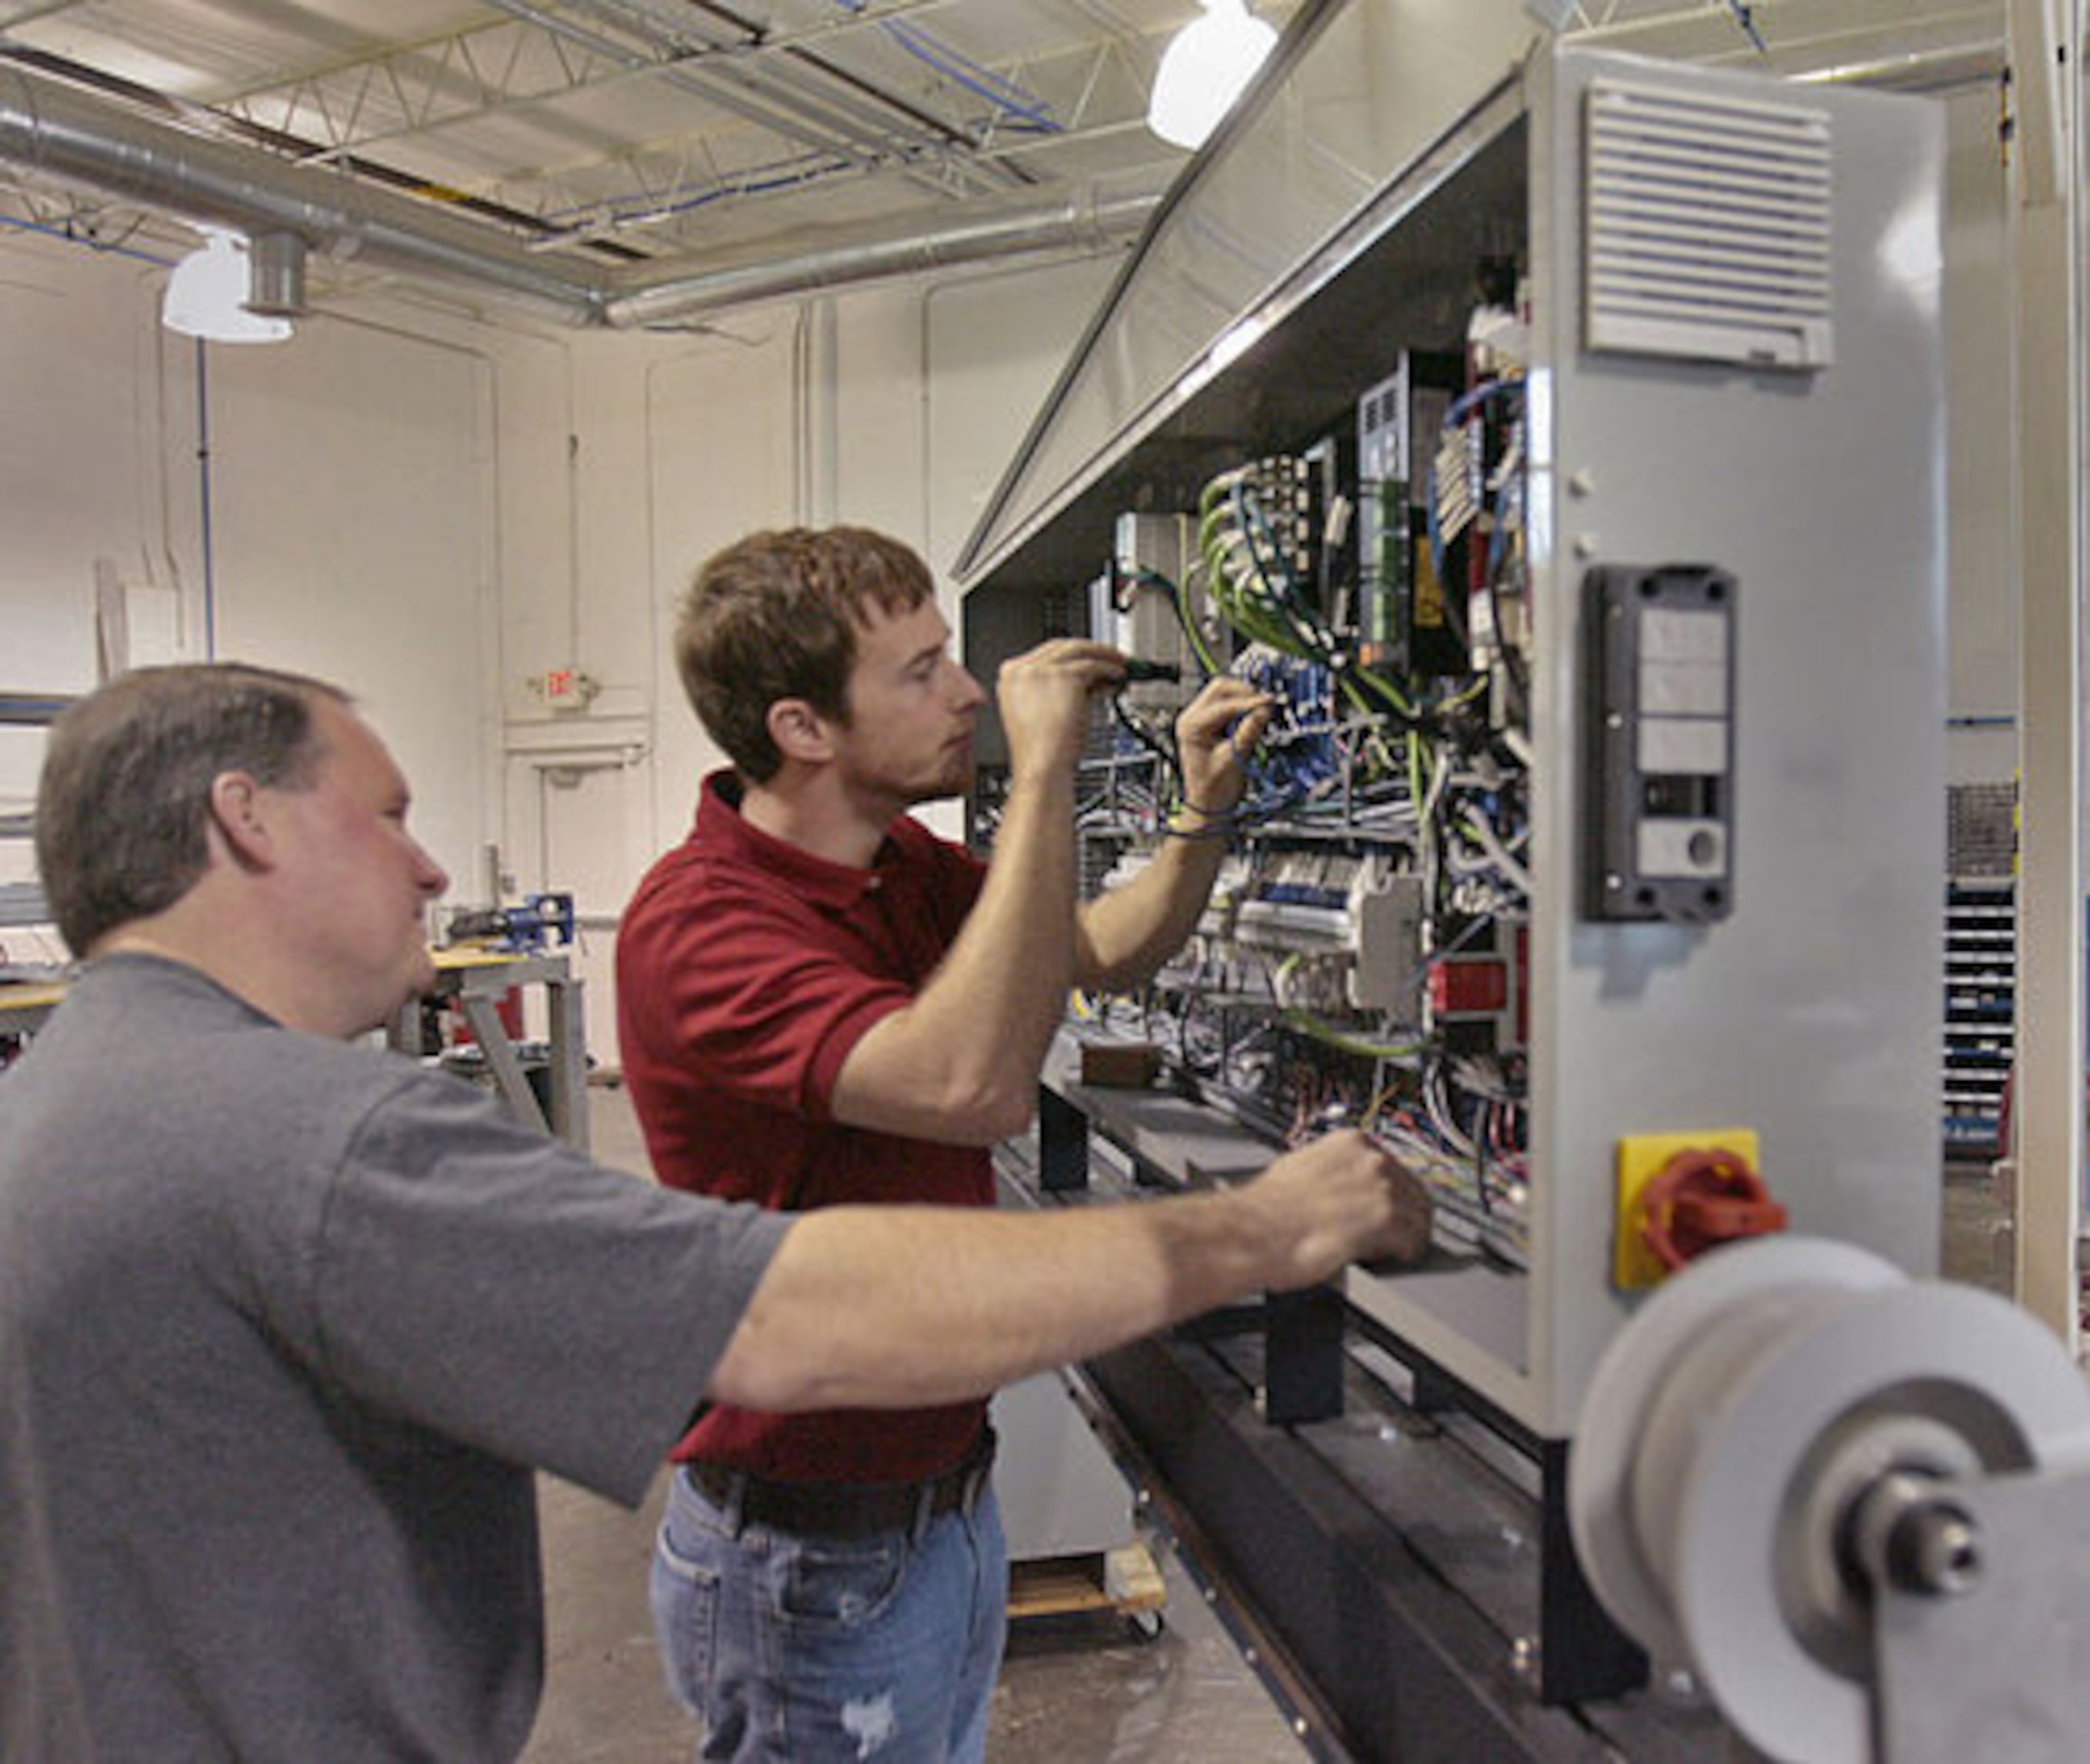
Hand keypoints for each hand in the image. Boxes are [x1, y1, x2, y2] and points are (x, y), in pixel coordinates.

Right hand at [996, 639, 1126, 782]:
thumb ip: (1061, 690)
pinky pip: (1092, 665)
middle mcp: (1021, 669)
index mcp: (1011, 678)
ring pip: (1078, 650)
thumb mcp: (1046, 712)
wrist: (1042, 767)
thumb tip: (1089, 680)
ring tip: (1120, 665)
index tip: (1089, 660)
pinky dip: (1109, 668)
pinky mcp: (1062, 675)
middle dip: (1090, 650)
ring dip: (1103, 655)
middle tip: (1109, 656)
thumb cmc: (1043, 753)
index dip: (1071, 657)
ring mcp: (1040, 669)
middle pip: (1061, 646)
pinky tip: (1118, 676)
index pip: (1045, 655)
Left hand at [1174, 677, 1273, 821]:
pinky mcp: (1209, 723)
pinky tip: (1253, 716)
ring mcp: (1199, 719)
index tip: (1269, 703)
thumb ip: (1248, 733)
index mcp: (1191, 726)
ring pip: (1225, 693)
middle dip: (1245, 693)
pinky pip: (1228, 705)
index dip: (1249, 702)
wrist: (1207, 806)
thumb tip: (1263, 709)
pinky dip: (1242, 707)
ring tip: (1262, 711)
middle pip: (1220, 688)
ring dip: (1244, 699)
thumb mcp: (1233, 760)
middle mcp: (1191, 718)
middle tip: (1266, 704)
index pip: (1223, 705)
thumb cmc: (1213, 789)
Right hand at [1238, 1130, 1432, 1288]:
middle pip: (1414, 1191)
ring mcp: (1381, 1188)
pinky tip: (1391, 1261)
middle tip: (1397, 1237)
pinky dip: (1404, 1255)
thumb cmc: (1264, 1209)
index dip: (1395, 1194)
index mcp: (1351, 1142)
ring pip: (1419, 1217)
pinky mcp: (1386, 1221)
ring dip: (1408, 1237)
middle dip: (1407, 1216)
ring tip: (1392, 1252)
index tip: (1393, 1208)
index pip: (1395, 1167)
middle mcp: (1371, 1160)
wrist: (1253, 1233)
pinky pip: (1412, 1242)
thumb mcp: (1299, 1168)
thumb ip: (1330, 1170)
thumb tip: (1336, 1183)